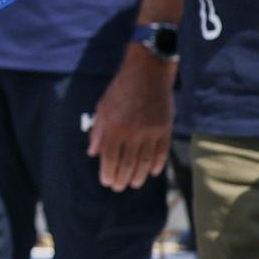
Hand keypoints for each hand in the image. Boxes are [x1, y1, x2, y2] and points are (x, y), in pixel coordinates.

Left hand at [87, 44, 175, 191]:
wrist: (148, 71)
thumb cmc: (121, 89)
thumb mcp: (102, 107)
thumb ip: (98, 132)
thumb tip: (93, 153)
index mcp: (114, 127)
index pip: (109, 158)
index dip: (108, 173)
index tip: (106, 182)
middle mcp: (132, 131)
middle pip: (127, 163)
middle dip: (122, 178)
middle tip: (119, 187)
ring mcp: (150, 130)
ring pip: (145, 161)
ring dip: (140, 175)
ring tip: (134, 183)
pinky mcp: (165, 128)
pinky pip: (162, 152)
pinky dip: (157, 164)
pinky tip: (153, 172)